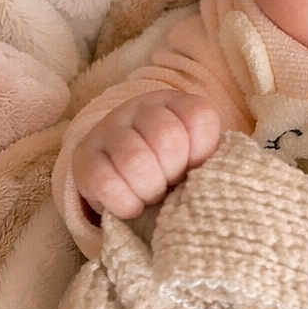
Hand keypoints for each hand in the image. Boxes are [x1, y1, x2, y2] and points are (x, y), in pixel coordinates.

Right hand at [71, 90, 222, 219]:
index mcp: (177, 103)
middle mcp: (141, 109)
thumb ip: (215, 160)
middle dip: (173, 173)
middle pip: (167, 138)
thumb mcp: (199, 159)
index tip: (194, 166)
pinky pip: (105, 182)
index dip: (201, 152)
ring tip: (150, 194)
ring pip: (135, 160)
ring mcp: (109, 129)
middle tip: (170, 184)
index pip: (199, 116)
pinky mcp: (84, 158)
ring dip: (149, 189)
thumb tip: (223, 178)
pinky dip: (125, 203)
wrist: (126, 178)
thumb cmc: (174, 171)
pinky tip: (131, 205)